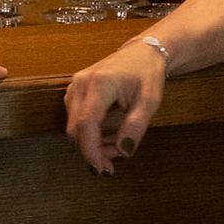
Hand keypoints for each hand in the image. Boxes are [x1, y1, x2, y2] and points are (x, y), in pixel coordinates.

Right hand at [64, 39, 165, 173]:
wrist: (141, 53)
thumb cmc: (147, 74)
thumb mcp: (150, 101)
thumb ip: (136, 126)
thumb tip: (123, 151)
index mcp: (100, 83)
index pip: (87, 123)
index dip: (91, 150)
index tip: (102, 170)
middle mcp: (81, 84)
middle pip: (76, 129)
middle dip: (94, 150)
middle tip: (118, 157)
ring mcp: (74, 87)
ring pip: (74, 127)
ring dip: (92, 143)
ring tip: (116, 144)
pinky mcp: (74, 92)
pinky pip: (75, 120)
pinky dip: (89, 134)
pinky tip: (107, 135)